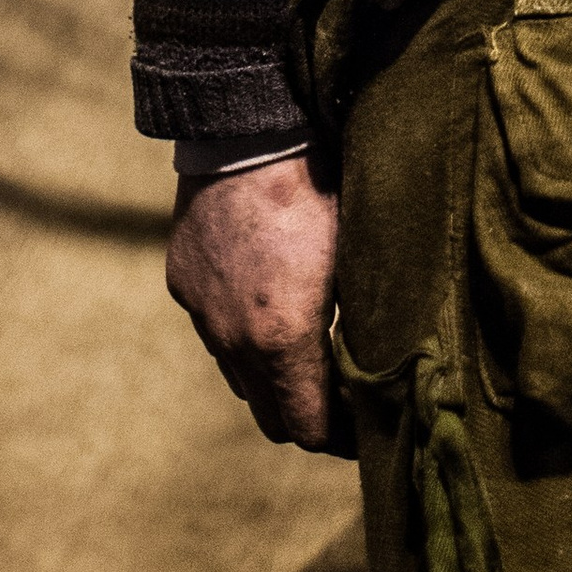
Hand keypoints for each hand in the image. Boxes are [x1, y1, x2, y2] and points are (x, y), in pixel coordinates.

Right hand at [166, 151, 349, 452]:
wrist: (248, 130)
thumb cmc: (320, 188)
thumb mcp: (359, 260)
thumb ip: (366, 327)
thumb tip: (387, 368)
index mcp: (281, 339)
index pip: (308, 429)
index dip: (342, 441)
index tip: (369, 433)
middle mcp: (232, 339)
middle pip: (270, 418)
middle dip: (309, 420)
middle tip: (345, 408)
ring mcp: (201, 313)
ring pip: (239, 377)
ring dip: (274, 380)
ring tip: (310, 357)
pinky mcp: (183, 284)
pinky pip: (215, 332)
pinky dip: (244, 338)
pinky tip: (271, 307)